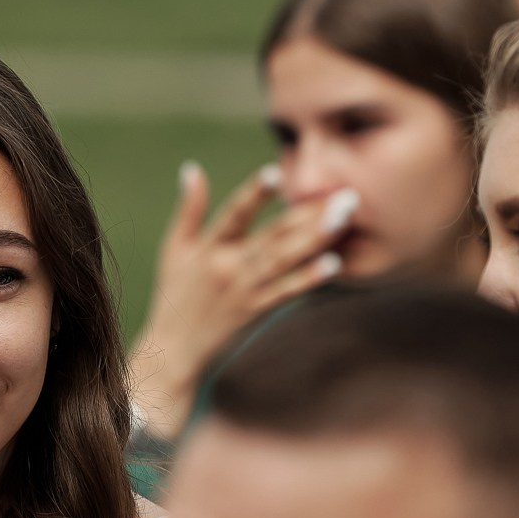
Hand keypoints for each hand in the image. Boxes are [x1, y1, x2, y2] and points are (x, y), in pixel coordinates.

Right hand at [129, 162, 355, 439]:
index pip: (232, 214)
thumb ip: (189, 208)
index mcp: (206, 246)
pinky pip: (286, 292)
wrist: (174, 350)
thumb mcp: (173, 248)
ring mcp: (242, 290)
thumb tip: (192, 167)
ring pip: (283, 260)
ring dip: (317, 238)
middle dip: (309, 213)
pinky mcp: (254, 311)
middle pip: (272, 235)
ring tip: (345, 219)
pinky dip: (308, 278)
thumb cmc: (174, 294)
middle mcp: (226, 267)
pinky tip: (334, 263)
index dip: (253, 194)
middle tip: (345, 194)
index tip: (276, 172)